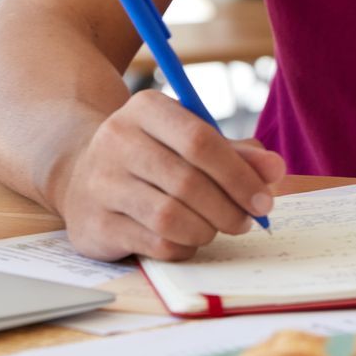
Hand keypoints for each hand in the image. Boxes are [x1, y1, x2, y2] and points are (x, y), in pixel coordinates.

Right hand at [52, 91, 286, 260]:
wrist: (80, 175)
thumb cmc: (152, 156)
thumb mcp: (190, 141)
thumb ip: (235, 153)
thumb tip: (275, 170)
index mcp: (145, 109)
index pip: (200, 141)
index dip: (239, 175)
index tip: (265, 200)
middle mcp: (116, 140)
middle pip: (188, 181)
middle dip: (229, 208)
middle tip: (247, 221)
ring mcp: (100, 184)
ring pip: (171, 217)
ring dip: (207, 229)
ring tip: (216, 228)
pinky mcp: (93, 224)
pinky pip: (154, 243)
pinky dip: (183, 247)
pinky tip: (188, 239)